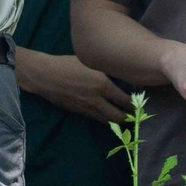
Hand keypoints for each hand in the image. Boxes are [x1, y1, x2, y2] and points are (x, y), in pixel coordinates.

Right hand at [17, 53, 132, 125]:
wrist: (45, 75)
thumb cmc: (67, 64)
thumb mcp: (90, 63)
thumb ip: (106, 73)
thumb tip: (121, 78)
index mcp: (103, 85)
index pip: (126, 100)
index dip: (135, 104)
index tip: (140, 102)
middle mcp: (97, 100)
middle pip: (119, 117)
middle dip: (130, 118)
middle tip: (135, 114)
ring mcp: (88, 109)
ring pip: (108, 122)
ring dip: (118, 121)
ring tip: (125, 118)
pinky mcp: (79, 113)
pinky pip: (97, 119)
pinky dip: (105, 119)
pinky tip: (108, 115)